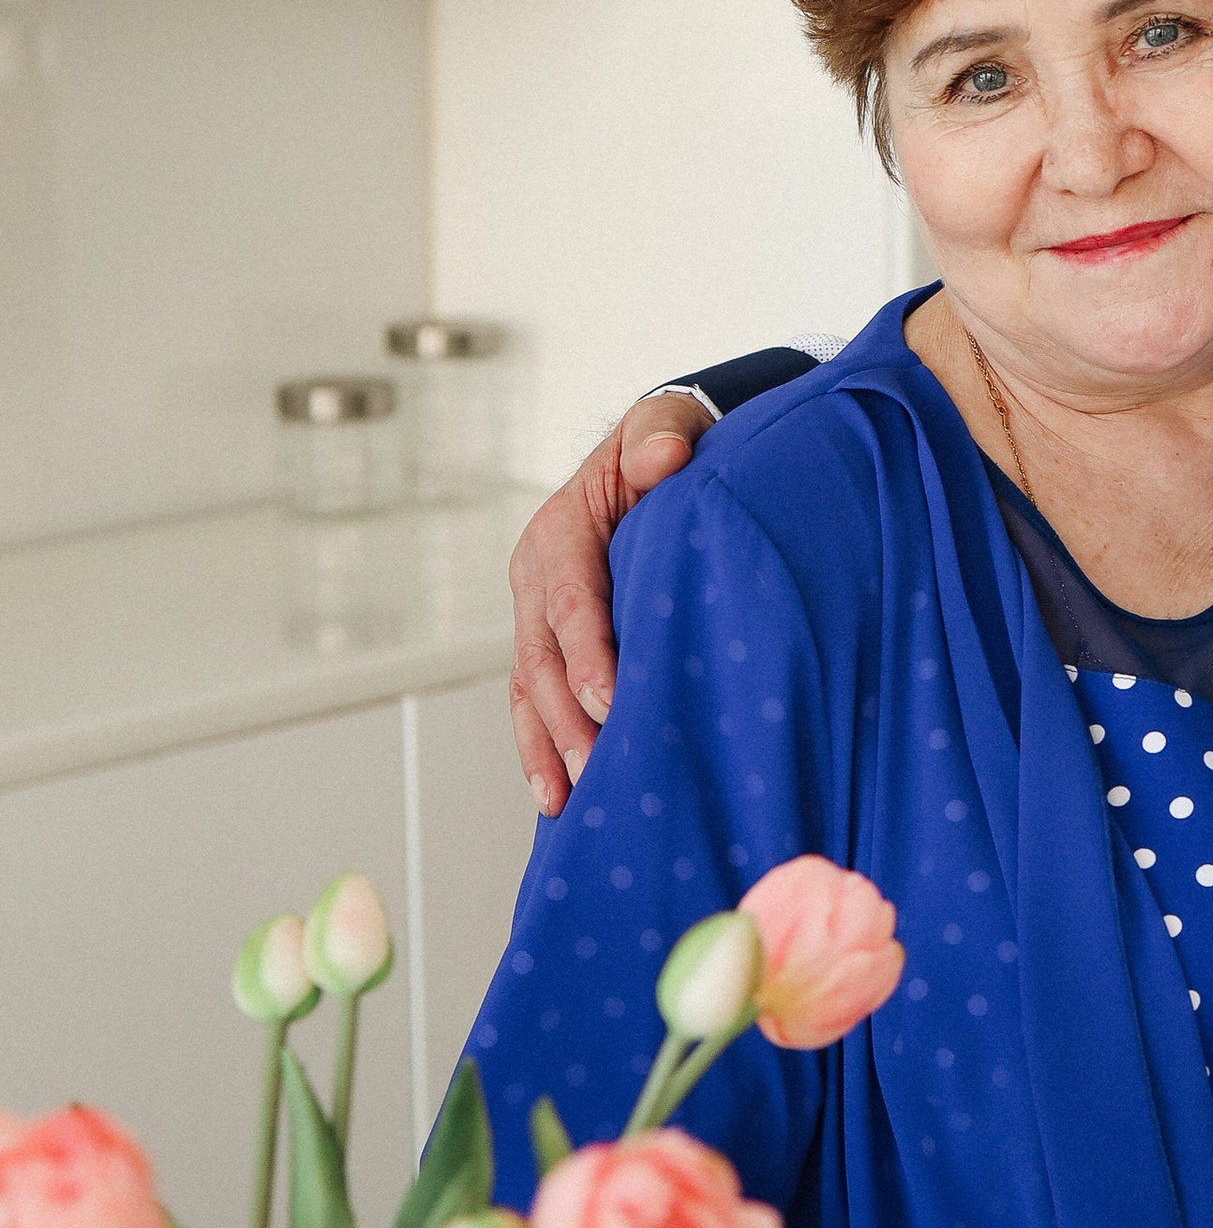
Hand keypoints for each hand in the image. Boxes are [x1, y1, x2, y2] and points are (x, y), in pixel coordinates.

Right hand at [507, 390, 714, 811]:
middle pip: (541, 657)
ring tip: (569, 800)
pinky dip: (541, 746)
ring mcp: (535, 613)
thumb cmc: (666, 445)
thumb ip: (661, 437)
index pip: (571, 600)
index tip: (612, 700)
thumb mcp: (666, 426)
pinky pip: (534, 700)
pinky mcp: (547, 641)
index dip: (588, 653)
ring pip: (530, 688)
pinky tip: (556, 796)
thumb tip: (665, 458)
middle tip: (596, 770)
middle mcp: (536, 577)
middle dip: (565, 719)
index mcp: (560, 529)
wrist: (655, 454)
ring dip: (547, 746)